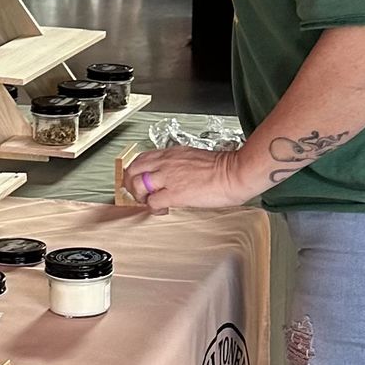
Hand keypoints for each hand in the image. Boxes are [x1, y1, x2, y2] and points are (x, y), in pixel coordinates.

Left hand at [121, 147, 256, 212]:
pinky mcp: (174, 193)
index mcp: (171, 154)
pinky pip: (152, 202)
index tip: (138, 180)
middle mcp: (166, 163)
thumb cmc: (222, 168)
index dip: (136, 171)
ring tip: (149, 203)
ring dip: (139, 196)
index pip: (141, 159)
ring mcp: (168, 177)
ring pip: (137, 185)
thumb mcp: (194, 158)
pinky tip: (161, 210)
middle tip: (137, 194)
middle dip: (130, 183)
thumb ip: (179, 164)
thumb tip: (174, 175)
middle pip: (132, 170)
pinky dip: (152, 208)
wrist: (234, 173)